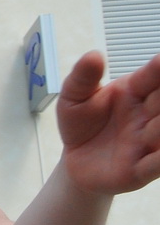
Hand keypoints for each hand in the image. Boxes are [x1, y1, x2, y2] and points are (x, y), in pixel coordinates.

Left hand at [56, 51, 159, 194]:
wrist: (76, 162)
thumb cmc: (82, 125)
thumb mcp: (73, 99)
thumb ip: (82, 78)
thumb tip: (93, 55)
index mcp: (135, 92)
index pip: (153, 76)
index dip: (159, 68)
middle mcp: (147, 115)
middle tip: (157, 97)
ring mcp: (147, 142)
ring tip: (156, 121)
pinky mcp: (141, 169)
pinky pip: (157, 164)